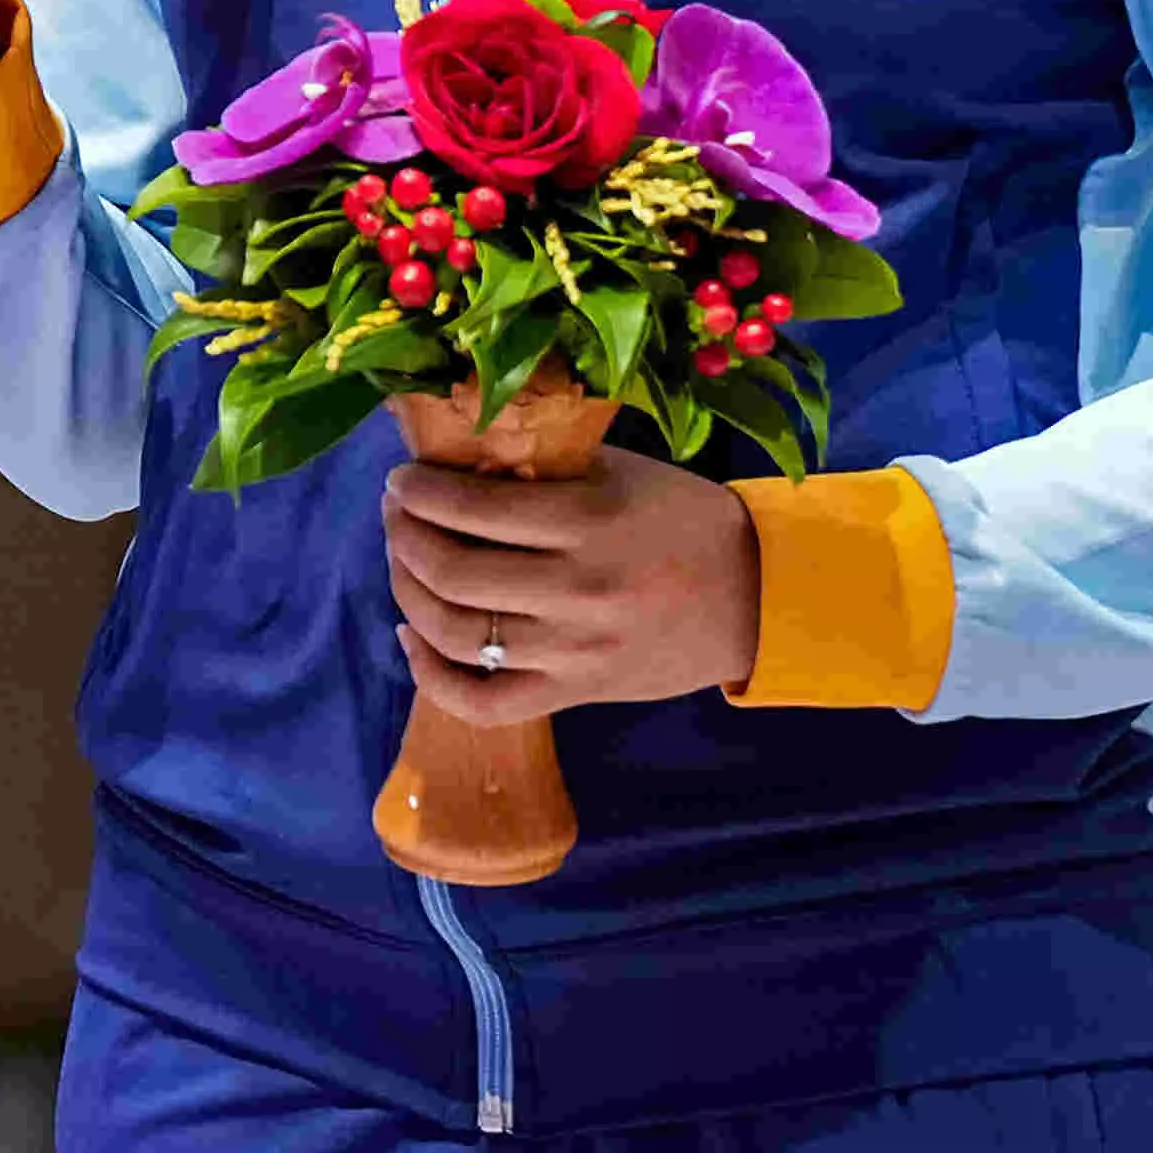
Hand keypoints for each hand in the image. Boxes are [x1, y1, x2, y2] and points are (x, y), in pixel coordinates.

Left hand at [379, 446, 763, 723]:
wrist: (757, 596)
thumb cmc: (680, 519)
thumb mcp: (617, 473)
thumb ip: (541, 464)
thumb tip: (450, 450)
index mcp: (590, 522)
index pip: (471, 508)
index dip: (418, 492)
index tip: (401, 479)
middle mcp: (578, 590)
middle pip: (452, 573)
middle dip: (404, 537)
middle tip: (396, 514)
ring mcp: (575, 651)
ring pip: (456, 635)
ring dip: (408, 592)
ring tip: (404, 561)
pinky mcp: (576, 694)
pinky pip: (482, 702)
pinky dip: (430, 675)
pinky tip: (411, 637)